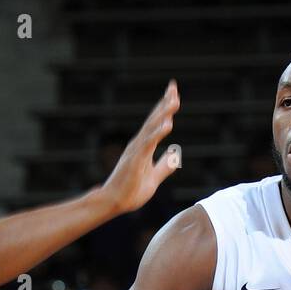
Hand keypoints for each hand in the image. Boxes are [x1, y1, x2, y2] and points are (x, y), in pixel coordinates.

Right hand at [99, 81, 180, 214]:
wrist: (115, 203)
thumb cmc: (131, 191)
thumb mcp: (154, 177)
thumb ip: (164, 166)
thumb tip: (175, 156)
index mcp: (144, 147)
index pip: (157, 123)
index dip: (165, 108)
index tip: (174, 94)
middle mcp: (139, 144)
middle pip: (154, 119)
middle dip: (165, 102)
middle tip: (174, 87)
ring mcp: (136, 150)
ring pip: (152, 127)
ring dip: (163, 113)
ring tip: (174, 99)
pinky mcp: (135, 159)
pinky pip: (148, 143)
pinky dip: (158, 132)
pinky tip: (167, 123)